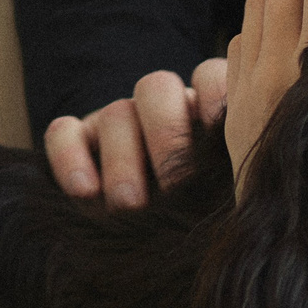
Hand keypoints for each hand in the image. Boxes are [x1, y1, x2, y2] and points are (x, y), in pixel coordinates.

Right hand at [41, 66, 229, 207]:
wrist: (144, 232)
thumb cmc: (197, 210)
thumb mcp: (217, 191)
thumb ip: (229, 175)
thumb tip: (245, 186)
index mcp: (203, 109)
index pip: (209, 75)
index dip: (215, 90)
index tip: (218, 123)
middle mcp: (160, 107)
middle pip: (156, 88)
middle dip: (165, 134)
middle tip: (174, 185)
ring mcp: (116, 120)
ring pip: (115, 113)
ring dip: (122, 159)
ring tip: (130, 204)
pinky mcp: (77, 139)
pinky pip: (63, 132)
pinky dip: (69, 156)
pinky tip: (84, 191)